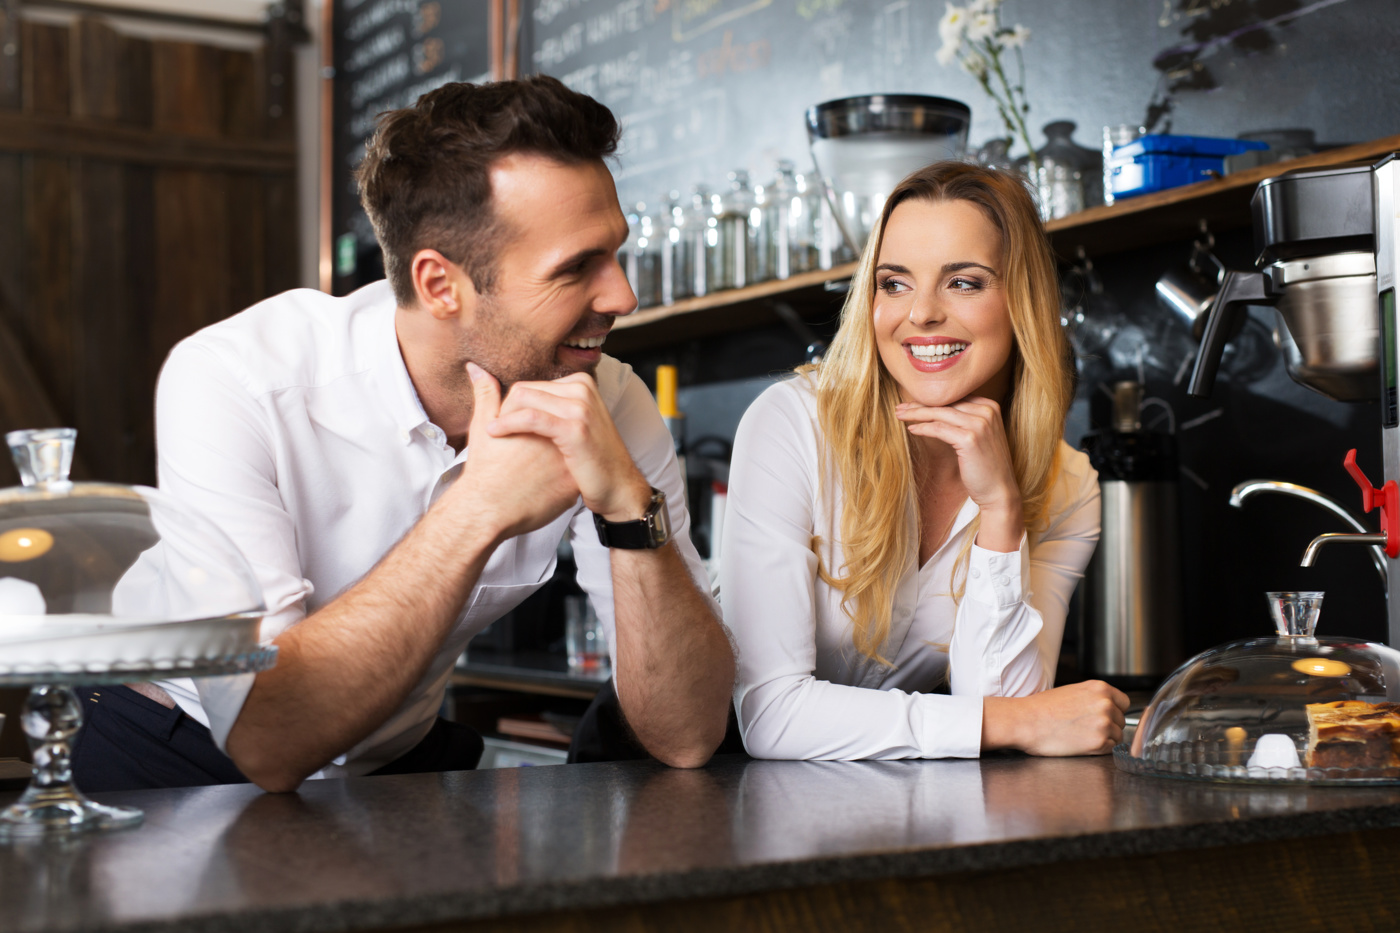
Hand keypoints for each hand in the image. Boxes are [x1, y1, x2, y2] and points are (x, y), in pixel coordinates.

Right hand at [455, 363, 580, 541]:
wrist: (487, 511)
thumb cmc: (484, 470)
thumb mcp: (483, 427)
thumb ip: (485, 395)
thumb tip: (476, 367)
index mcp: (544, 421)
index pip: (547, 411)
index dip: (527, 424)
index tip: (513, 441)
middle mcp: (562, 440)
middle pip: (563, 430)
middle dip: (549, 437)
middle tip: (524, 455)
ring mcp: (572, 464)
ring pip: (573, 453)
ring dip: (558, 457)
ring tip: (534, 468)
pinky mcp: (574, 487)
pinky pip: (575, 476)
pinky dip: (562, 477)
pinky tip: (545, 484)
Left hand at [486, 372, 651, 520]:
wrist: (618, 487)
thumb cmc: (590, 460)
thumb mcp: (573, 424)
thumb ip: (547, 406)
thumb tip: (494, 379)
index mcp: (581, 383)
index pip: (530, 386)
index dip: (512, 408)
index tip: (503, 428)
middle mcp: (582, 389)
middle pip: (524, 390)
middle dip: (505, 411)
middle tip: (497, 435)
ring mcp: (581, 407)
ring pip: (524, 399)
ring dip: (503, 418)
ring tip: (493, 435)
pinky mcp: (575, 428)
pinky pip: (530, 417)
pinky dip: (508, 424)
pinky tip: (494, 434)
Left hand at [895, 396, 1021, 549]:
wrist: (999, 491)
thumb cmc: (986, 466)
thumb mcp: (979, 436)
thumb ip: (965, 420)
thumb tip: (938, 410)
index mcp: (990, 407)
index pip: (955, 397)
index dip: (932, 399)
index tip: (913, 403)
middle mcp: (987, 411)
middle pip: (946, 403)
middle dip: (920, 404)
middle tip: (900, 407)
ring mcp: (979, 424)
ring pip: (939, 413)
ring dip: (916, 413)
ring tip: (899, 415)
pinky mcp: (969, 439)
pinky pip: (938, 429)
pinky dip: (922, 428)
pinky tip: (911, 429)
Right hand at [983, 681, 1129, 755]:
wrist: (1026, 721)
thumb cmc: (1042, 708)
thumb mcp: (1072, 691)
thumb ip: (1094, 698)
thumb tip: (1107, 708)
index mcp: (1100, 688)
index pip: (1124, 702)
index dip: (1114, 711)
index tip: (1105, 716)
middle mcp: (1106, 704)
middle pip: (1121, 720)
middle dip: (1108, 725)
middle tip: (1085, 727)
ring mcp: (1104, 723)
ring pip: (1117, 735)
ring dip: (1103, 738)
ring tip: (1081, 735)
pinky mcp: (1099, 742)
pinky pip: (1110, 748)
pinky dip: (1098, 749)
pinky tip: (1081, 743)